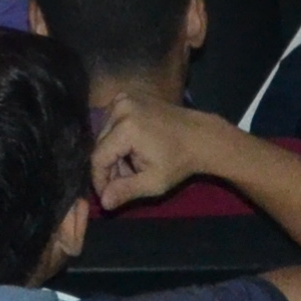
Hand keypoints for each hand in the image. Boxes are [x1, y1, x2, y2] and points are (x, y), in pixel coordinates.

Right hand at [88, 84, 212, 213]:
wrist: (201, 136)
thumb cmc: (180, 162)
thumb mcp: (154, 182)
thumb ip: (126, 191)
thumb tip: (103, 203)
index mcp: (126, 127)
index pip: (98, 157)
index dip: (99, 179)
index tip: (106, 195)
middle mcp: (120, 107)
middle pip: (100, 144)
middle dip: (108, 167)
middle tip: (124, 182)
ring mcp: (124, 99)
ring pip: (104, 135)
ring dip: (113, 154)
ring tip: (132, 168)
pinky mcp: (128, 97)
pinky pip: (112, 123)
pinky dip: (118, 139)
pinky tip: (133, 151)